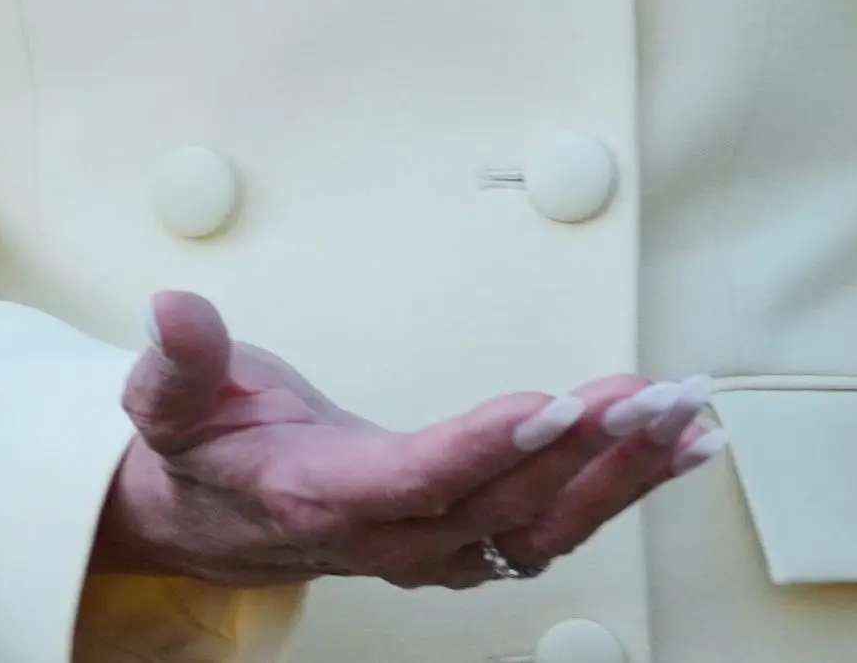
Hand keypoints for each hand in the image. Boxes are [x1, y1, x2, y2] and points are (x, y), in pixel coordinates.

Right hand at [94, 292, 719, 587]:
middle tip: (655, 392)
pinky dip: (626, 487)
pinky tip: (684, 447)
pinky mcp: (469, 541)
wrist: (205, 519)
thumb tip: (172, 307)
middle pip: (502, 502)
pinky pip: (559, 525)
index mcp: (321, 497)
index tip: (553, 405)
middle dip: (587, 450)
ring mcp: (436, 548)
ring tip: (688, 417)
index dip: (485, 447)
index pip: (416, 479)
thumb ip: (180, 361)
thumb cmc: (201, 450)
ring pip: (545, 524)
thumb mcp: (168, 401)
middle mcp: (389, 536)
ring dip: (624, 473)